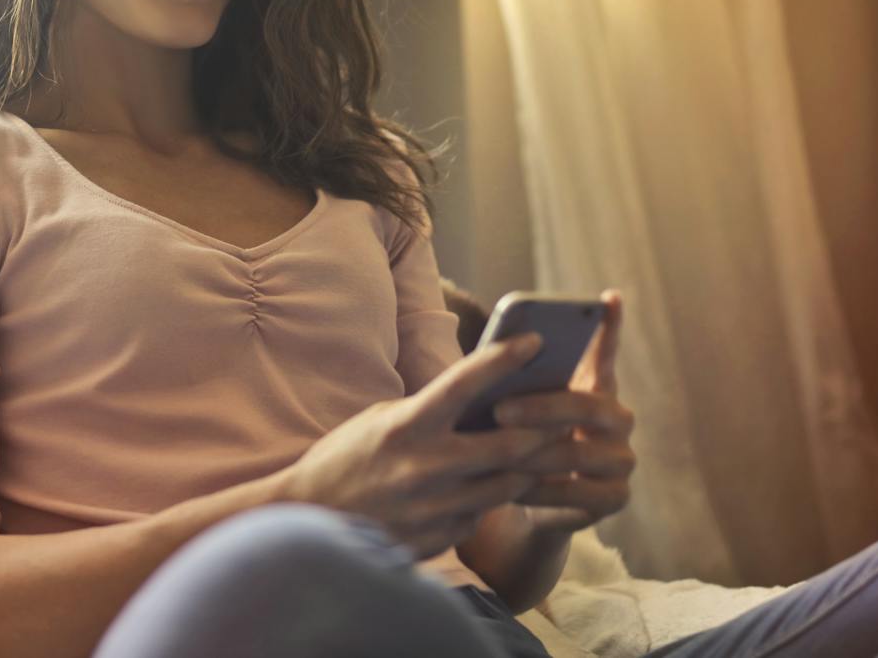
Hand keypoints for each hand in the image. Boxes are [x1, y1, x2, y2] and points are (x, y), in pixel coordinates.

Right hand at [282, 333, 565, 558]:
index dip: (503, 358)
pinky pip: (482, 515)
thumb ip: (430, 412)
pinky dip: (489, 499)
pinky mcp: (440, 538)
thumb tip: (483, 400)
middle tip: (565, 415)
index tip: (536, 339)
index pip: (464, 382)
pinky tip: (486, 488)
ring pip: (508, 486)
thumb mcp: (382, 420)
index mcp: (406, 426)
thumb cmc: (346, 458)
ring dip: (527, 468)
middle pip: (510, 446)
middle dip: (545, 430)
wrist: (312, 518)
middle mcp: (425, 466)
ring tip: (541, 451)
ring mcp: (434, 507)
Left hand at [493, 289, 634, 533]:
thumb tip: (494, 358)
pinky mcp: (615, 498)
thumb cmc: (515, 439)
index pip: (605, 352)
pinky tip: (512, 487)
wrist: (525, 501)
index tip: (608, 298)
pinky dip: (542, 490)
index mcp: (596, 387)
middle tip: (499, 409)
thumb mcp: (513, 407)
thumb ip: (516, 384)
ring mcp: (621, 460)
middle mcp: (618, 420)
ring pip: (579, 454)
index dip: (609, 327)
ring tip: (498, 450)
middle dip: (542, 407)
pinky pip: (577, 495)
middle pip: (588, 406)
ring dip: (535, 452)